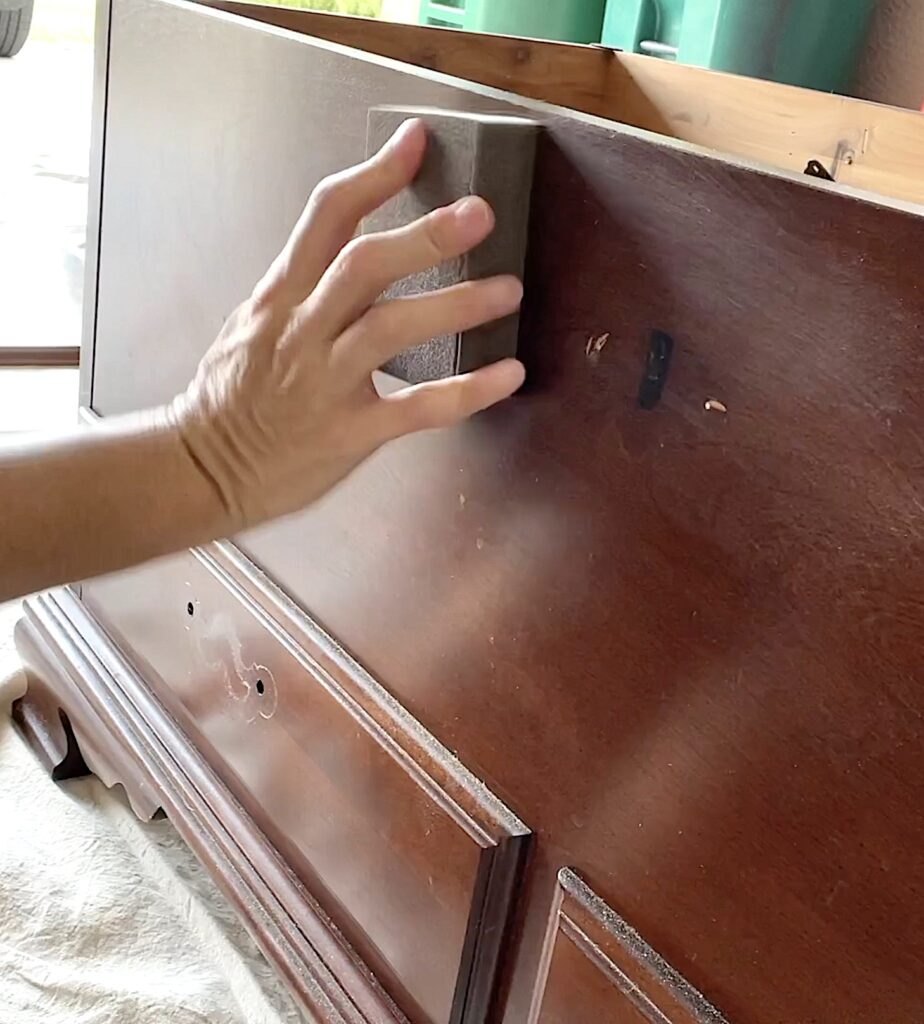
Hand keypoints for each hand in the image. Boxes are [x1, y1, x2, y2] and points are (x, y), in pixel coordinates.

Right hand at [172, 119, 524, 530]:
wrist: (201, 469)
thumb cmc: (232, 395)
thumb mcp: (253, 322)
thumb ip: (302, 284)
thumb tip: (354, 241)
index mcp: (280, 295)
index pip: (326, 216)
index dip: (375, 175)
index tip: (418, 143)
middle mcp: (302, 330)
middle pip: (364, 265)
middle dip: (424, 236)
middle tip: (480, 214)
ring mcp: (325, 382)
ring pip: (392, 328)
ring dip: (456, 305)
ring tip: (509, 290)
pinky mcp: (348, 433)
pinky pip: (417, 408)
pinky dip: (468, 391)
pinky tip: (508, 374)